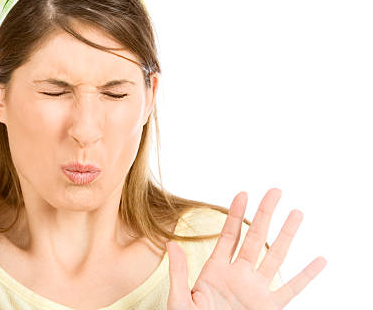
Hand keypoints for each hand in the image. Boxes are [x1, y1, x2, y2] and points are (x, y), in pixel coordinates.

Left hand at [165, 188, 326, 309]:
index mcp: (216, 271)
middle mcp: (239, 276)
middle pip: (255, 238)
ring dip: (286, 235)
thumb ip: (178, 272)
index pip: (229, 236)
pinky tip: (319, 260)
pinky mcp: (269, 307)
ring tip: (297, 213)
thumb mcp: (180, 299)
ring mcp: (256, 290)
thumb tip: (171, 243)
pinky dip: (306, 276)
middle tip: (275, 191)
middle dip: (265, 214)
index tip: (243, 193)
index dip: (236, 214)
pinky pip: (291, 290)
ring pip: (275, 257)